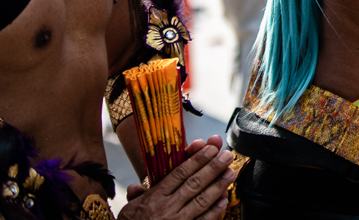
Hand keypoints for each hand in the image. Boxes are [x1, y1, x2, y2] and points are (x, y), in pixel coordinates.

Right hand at [118, 137, 235, 219]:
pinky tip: (224, 199)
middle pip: (194, 183)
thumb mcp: (129, 211)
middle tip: (227, 155)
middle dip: (213, 167)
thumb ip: (136, 197)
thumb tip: (135, 186)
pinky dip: (215, 210)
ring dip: (218, 185)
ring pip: (202, 200)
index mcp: (154, 198)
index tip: (210, 148)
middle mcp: (167, 208)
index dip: (197, 159)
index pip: (179, 173)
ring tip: (230, 172)